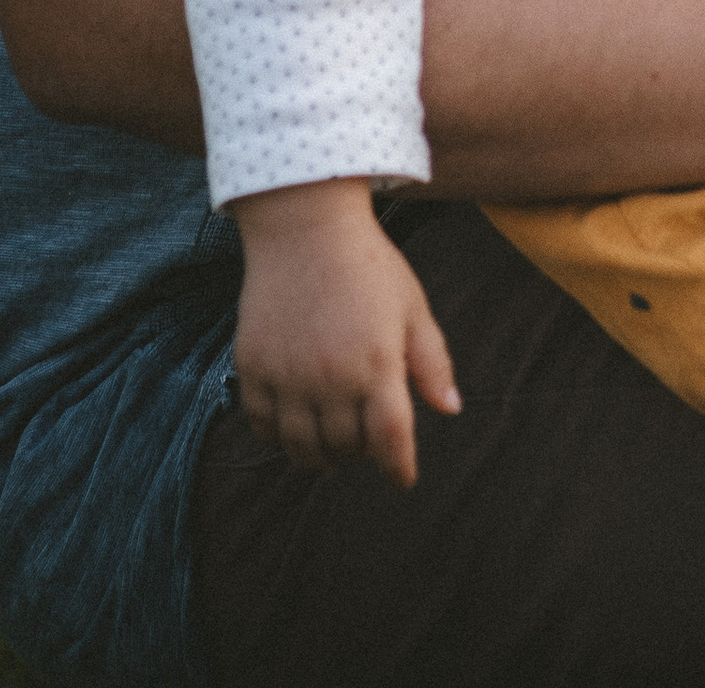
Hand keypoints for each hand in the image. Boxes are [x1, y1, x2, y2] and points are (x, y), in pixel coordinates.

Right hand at [231, 181, 460, 486]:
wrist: (305, 227)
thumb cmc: (368, 265)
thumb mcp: (412, 306)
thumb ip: (432, 361)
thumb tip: (450, 410)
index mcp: (378, 364)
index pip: (391, 441)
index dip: (399, 468)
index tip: (403, 477)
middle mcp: (331, 379)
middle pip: (346, 448)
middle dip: (361, 453)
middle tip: (366, 441)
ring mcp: (288, 377)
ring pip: (302, 448)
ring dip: (321, 455)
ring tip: (332, 445)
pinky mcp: (254, 369)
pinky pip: (263, 427)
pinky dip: (279, 437)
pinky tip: (294, 425)